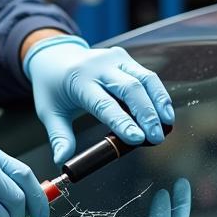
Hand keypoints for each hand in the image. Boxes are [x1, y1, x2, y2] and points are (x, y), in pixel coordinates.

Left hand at [25, 36, 173, 164]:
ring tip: (167, 125)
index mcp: (78, 80)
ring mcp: (114, 59)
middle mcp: (99, 66)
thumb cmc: (52, 88)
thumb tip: (62, 160)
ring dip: (159, 102)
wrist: (55, 56)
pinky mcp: (125, 58)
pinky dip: (158, 94)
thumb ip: (59, 137)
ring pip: (144, 78)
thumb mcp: (49, 112)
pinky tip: (164, 112)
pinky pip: (146, 76)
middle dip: (146, 114)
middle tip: (156, 138)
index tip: (137, 139)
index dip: (122, 121)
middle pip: (130, 88)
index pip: (103, 103)